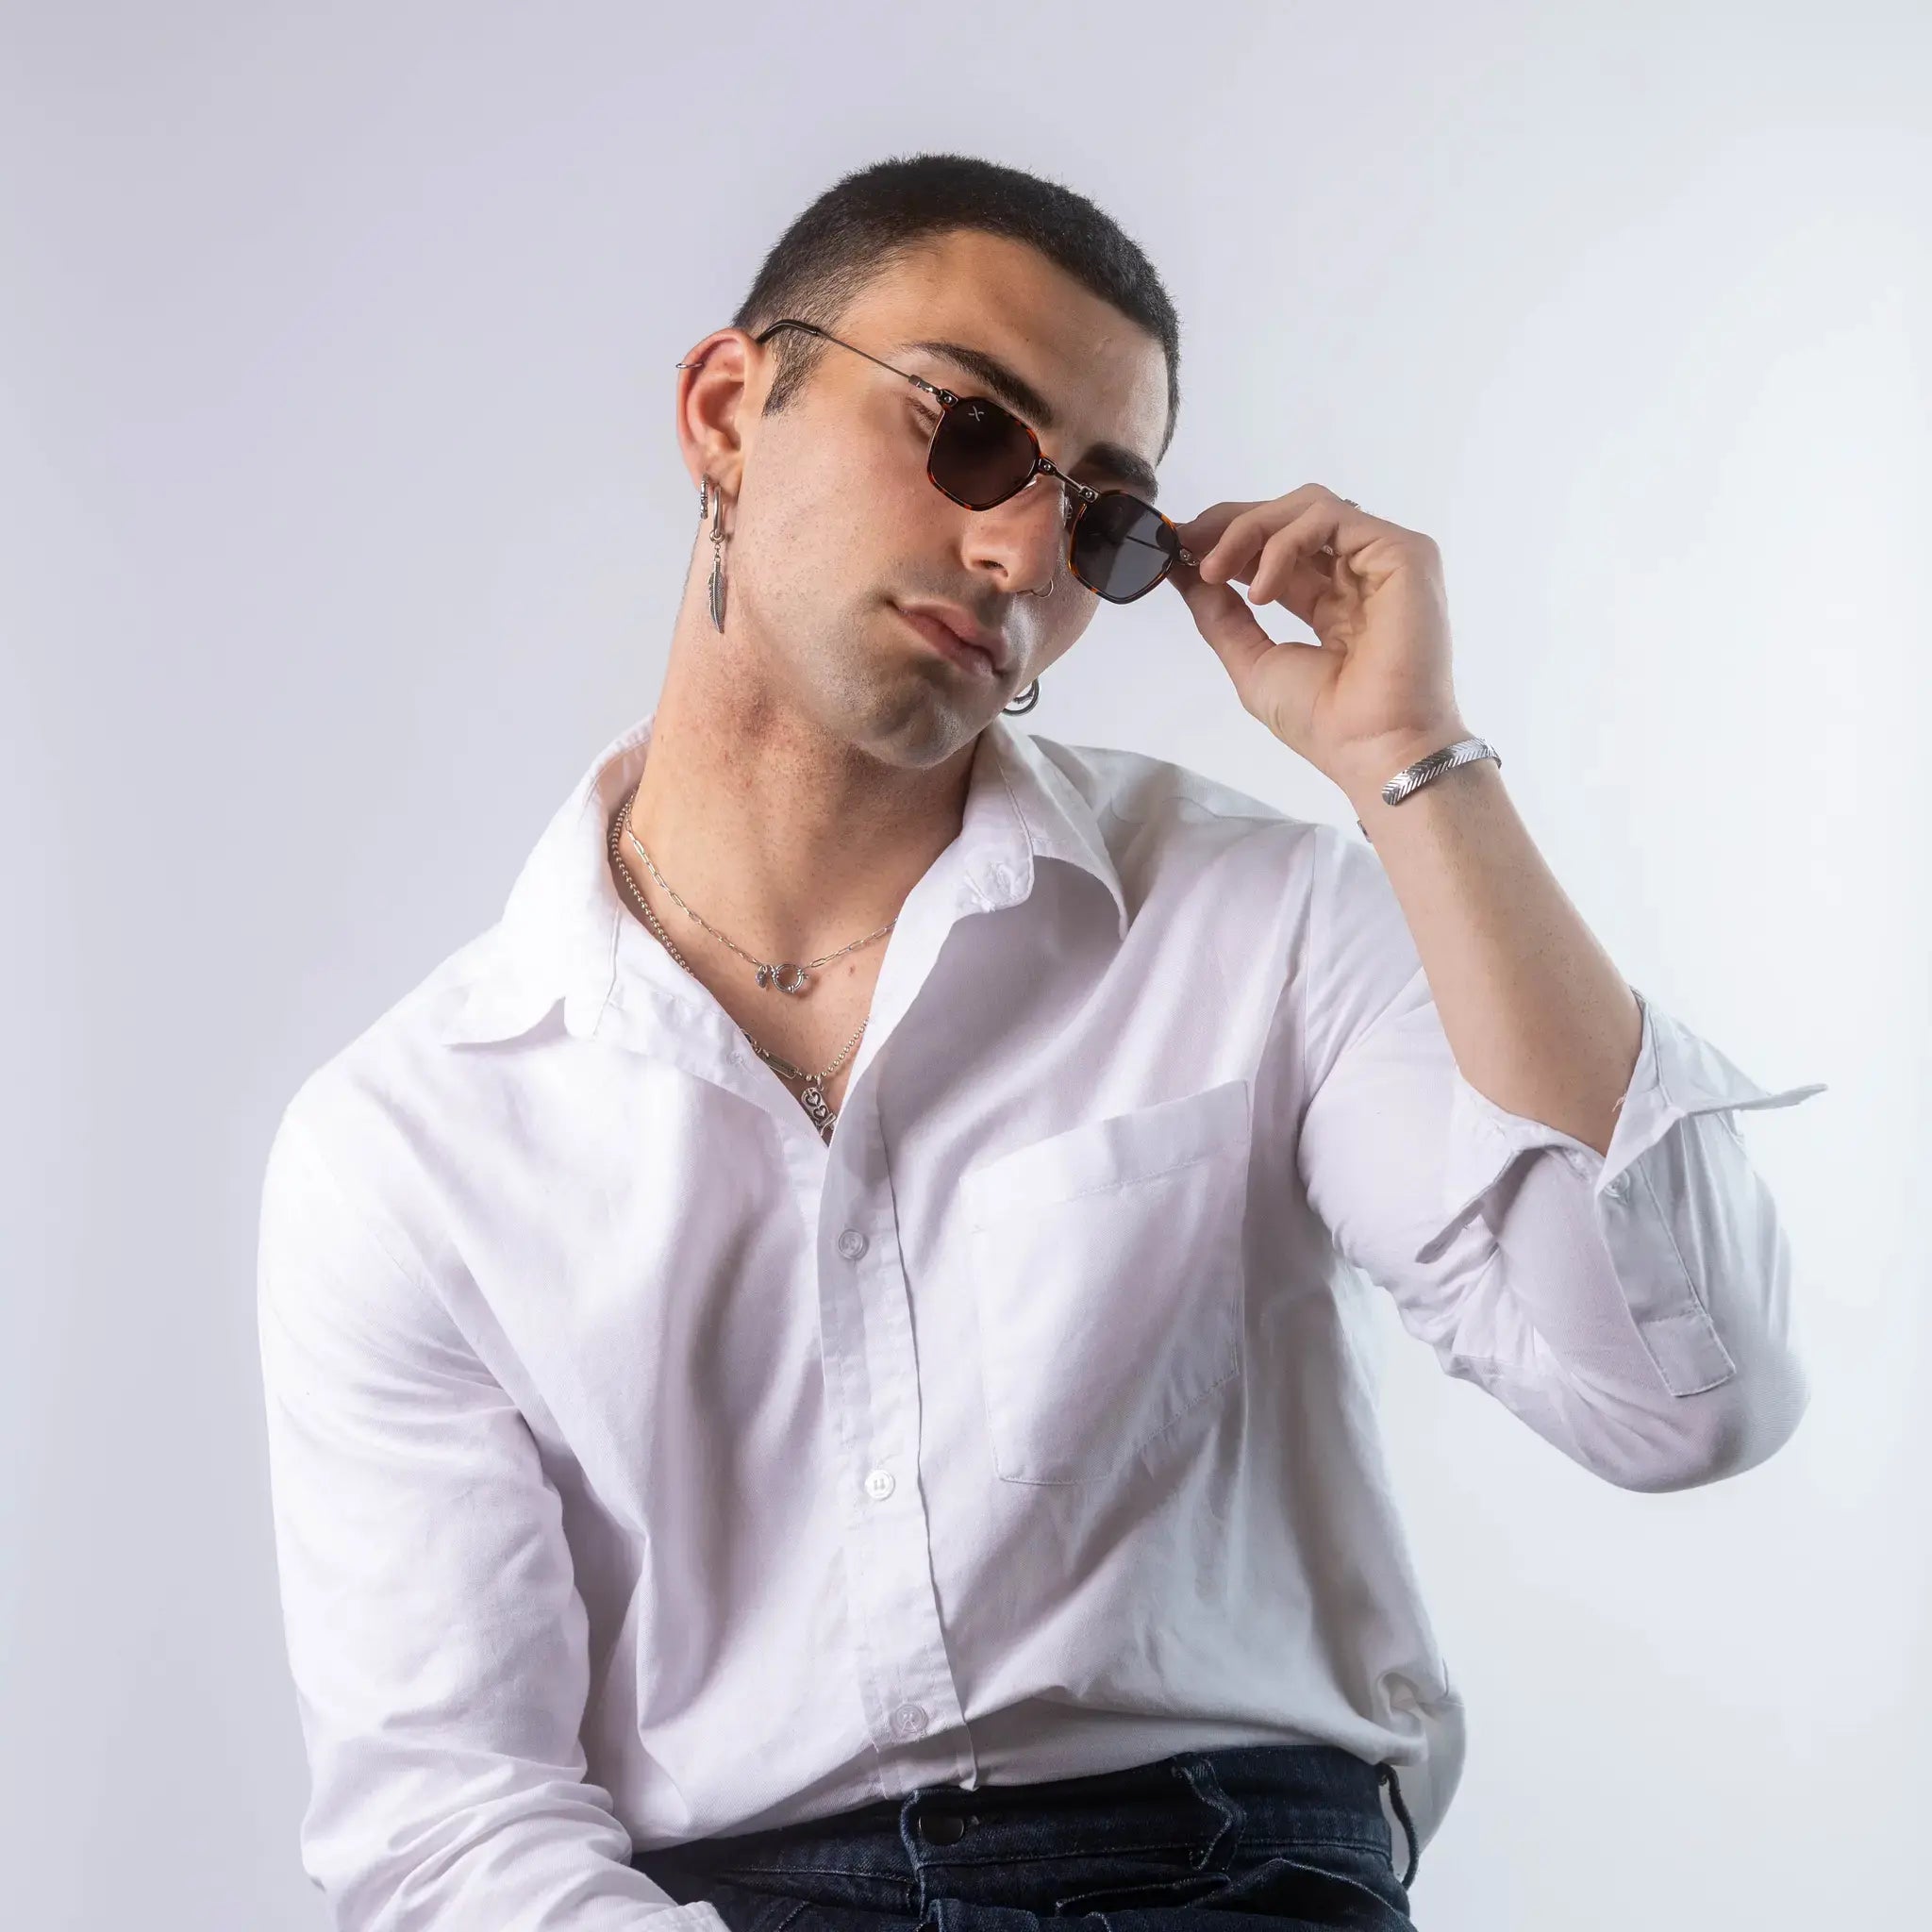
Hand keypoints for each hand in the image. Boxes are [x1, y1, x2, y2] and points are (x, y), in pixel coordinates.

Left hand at [1168, 484, 1468, 796]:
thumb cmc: (1325, 722)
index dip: (1230, 539)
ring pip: (1309, 506)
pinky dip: (1283, 543)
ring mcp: (1384, 560)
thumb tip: (1182, 571)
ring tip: (1215, 572)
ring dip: (1250, 529)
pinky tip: (1259, 590)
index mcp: (1333, 601)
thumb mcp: (1251, 660)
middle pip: (1292, 517)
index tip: (1179, 546)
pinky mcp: (1403, 552)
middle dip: (1232, 524)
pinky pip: (1330, 516)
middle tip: (1187, 544)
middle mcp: (1360, 574)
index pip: (1279, 547)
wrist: (1374, 749)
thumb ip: (1219, 613)